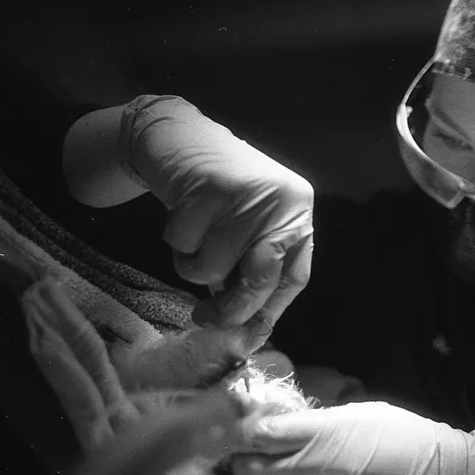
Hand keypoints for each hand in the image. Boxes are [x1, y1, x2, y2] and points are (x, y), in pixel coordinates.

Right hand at [120, 96, 313, 343]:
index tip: (246, 337)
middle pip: (259, 279)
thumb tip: (250, 335)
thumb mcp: (247, 230)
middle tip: (204, 319)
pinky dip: (175, 241)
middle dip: (229, 308)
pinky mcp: (210, 186)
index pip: (295, 278)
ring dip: (192, 264)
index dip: (269, 312)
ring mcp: (249, 193)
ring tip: (193, 237)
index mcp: (299, 213)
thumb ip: (253, 272)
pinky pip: (185, 245)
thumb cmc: (215, 197)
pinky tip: (181, 214)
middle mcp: (284, 201)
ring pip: (213, 268)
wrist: (176, 138)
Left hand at [230, 401, 474, 474]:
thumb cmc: (400, 435)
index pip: (264, 433)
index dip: (247, 424)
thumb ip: (314, 419)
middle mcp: (313, 470)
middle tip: (251, 444)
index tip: (245, 417)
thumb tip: (279, 419)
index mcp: (323, 435)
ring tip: (266, 463)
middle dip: (242, 456)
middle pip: (250, 471)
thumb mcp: (356, 413)